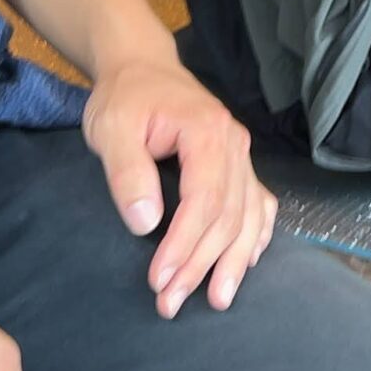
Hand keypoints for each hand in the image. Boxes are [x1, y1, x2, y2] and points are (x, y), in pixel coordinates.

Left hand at [84, 53, 276, 319]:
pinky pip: (259, 203)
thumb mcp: (111, 128)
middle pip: (228, 215)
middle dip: (201, 264)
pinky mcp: (238, 163)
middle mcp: (234, 144)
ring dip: (232, 261)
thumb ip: (127, 172)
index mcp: (206, 132)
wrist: (142, 67)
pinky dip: (257, 235)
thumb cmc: (125, 98)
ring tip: (216, 300)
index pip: (204, 200)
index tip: (160, 279)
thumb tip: (145, 223)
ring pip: (248, 215)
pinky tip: (247, 262)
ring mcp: (241, 154)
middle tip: (169, 302)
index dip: (184, 245)